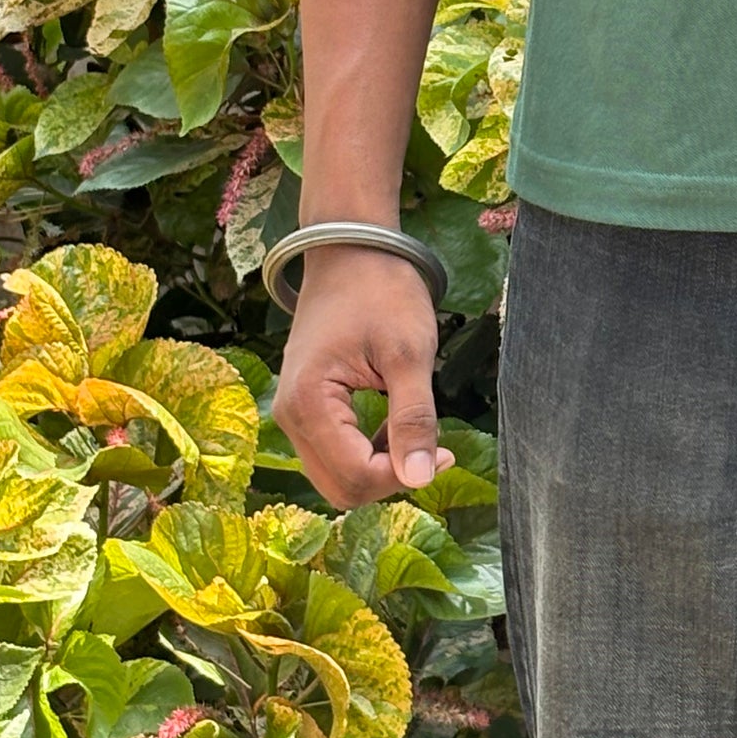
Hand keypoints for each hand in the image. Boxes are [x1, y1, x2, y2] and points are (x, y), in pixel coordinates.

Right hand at [272, 246, 456, 506]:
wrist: (351, 250)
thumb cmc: (382, 291)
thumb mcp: (409, 354)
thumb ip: (413, 419)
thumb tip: (421, 479)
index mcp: (309, 404)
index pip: (354, 477)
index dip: (402, 477)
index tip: (447, 454)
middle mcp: (290, 416)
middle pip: (340, 487)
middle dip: (389, 479)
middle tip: (434, 448)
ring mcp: (293, 412)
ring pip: (337, 474)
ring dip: (380, 466)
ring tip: (416, 431)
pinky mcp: (306, 407)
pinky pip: (335, 452)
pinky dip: (369, 452)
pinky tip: (396, 424)